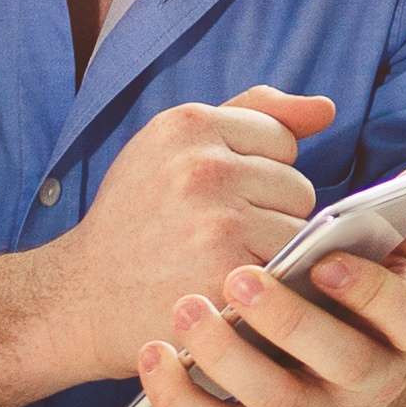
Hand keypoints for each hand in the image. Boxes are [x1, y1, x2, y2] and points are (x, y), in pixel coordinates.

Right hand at [39, 88, 341, 379]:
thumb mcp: (173, 147)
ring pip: (300, 230)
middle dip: (268, 213)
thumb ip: (254, 115)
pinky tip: (229, 288)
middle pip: (298, 186)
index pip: (281, 139)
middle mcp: (203, 166)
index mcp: (188, 124)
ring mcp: (218, 221)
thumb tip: (326, 108)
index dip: (257, 174)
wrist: (79, 297)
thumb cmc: (134, 220)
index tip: (215, 198)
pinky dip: (269, 286)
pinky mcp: (228, 273)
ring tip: (220, 262)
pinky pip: (290, 270)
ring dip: (272, 252)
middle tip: (212, 236)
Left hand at [126, 230, 405, 406]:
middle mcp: (374, 384)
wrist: (345, 400)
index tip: (326, 259)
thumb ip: (403, 219)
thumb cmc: (359, 312)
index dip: (371, 291)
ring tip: (186, 308)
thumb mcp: (392, 270)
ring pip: (277, 399)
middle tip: (239, 277)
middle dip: (291, 321)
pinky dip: (181, 399)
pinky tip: (155, 354)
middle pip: (342, 361)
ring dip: (228, 357)